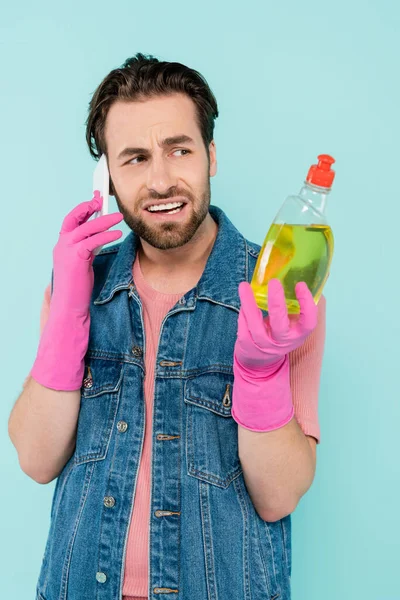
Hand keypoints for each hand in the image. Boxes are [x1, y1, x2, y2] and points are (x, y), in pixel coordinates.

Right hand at [51, 192, 123, 315]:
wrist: (69, 305)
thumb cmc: (76, 286)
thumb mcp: (82, 261)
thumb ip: (87, 247)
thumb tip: (100, 235)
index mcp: (62, 245)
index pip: (72, 220)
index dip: (84, 208)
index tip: (95, 199)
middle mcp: (62, 245)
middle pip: (74, 217)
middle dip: (88, 206)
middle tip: (102, 199)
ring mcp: (66, 250)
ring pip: (86, 228)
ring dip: (104, 220)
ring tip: (119, 217)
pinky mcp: (76, 258)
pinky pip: (93, 241)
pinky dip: (106, 235)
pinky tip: (117, 233)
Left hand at [234, 279, 317, 372]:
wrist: (260, 361)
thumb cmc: (278, 335)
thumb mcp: (291, 326)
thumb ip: (294, 307)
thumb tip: (297, 276)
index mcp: (298, 335)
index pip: (308, 322)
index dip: (306, 303)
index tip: (300, 285)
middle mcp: (282, 341)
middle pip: (279, 323)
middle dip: (277, 302)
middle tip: (274, 282)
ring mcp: (263, 345)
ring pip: (255, 323)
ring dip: (249, 302)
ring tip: (244, 286)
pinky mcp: (247, 344)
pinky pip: (243, 324)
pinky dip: (242, 310)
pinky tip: (243, 299)